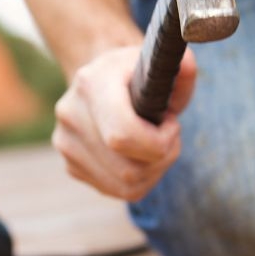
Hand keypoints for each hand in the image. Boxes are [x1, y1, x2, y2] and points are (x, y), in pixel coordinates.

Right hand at [52, 46, 197, 200]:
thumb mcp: (160, 64)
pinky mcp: (71, 166)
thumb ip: (180, 68)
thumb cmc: (135, 74)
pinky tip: (141, 156)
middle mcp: (71, 115)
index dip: (158, 142)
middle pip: (128, 169)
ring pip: (126, 186)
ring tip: (156, 145)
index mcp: (91, 84)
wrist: (100, 79)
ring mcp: (66, 144)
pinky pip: (118, 191)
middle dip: (162, 158)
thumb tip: (188, 66)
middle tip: (169, 136)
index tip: (172, 124)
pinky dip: (140, 180)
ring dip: (154, 171)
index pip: (122, 136)